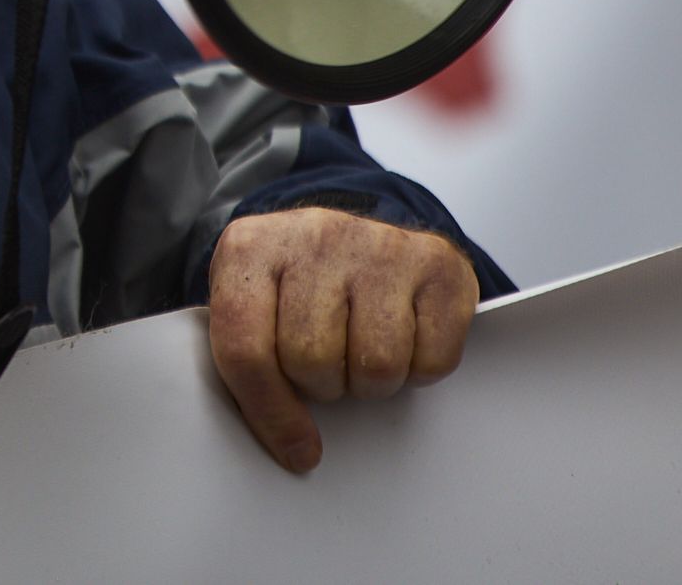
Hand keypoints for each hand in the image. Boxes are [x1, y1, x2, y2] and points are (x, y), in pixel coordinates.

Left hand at [207, 207, 477, 472]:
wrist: (362, 239)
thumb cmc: (298, 283)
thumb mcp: (253, 305)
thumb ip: (247, 361)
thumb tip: (290, 447)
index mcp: (248, 247)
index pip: (244, 348)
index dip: (268, 410)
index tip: (292, 445)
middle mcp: (312, 234)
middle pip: (313, 360)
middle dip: (321, 384)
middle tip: (327, 364)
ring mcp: (378, 245)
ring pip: (376, 366)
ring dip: (369, 381)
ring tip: (360, 351)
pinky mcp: (437, 264)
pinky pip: (432, 361)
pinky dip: (418, 370)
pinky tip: (403, 338)